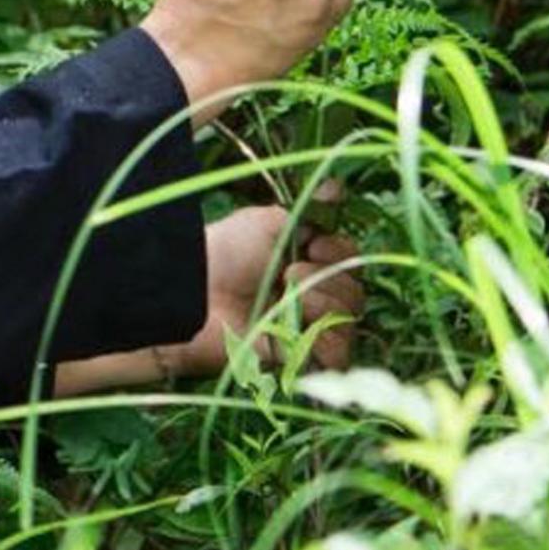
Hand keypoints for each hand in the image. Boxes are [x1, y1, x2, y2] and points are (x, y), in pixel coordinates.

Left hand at [197, 200, 360, 377]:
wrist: (193, 296)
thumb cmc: (224, 255)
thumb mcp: (265, 224)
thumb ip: (308, 213)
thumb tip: (336, 187)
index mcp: (306, 263)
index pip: (350, 260)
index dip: (340, 252)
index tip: (314, 245)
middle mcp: (310, 298)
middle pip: (355, 292)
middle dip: (328, 277)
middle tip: (289, 272)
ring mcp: (305, 331)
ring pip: (348, 321)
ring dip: (323, 303)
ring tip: (287, 296)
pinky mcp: (298, 361)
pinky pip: (337, 357)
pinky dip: (325, 339)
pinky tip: (297, 325)